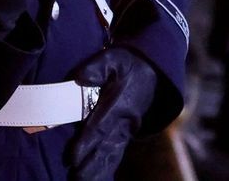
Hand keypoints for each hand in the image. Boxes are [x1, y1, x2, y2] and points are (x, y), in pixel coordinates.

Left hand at [67, 47, 160, 180]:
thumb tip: (80, 77)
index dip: (86, 143)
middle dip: (91, 165)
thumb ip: (97, 67)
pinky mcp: (126, 135)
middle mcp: (124, 122)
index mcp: (118, 105)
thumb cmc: (129, 65)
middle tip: (76, 178)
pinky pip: (116, 155)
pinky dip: (107, 168)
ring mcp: (127, 131)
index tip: (73, 157)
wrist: (154, 73)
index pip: (99, 127)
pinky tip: (98, 178)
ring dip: (98, 170)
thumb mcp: (114, 59)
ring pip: (111, 155)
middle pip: (105, 147)